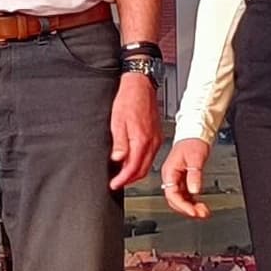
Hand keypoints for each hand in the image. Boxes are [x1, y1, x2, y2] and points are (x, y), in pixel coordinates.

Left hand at [108, 70, 161, 189]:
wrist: (140, 86)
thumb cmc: (128, 99)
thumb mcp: (117, 121)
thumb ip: (119, 143)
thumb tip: (117, 159)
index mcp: (141, 140)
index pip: (133, 167)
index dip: (123, 179)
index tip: (114, 184)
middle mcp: (152, 142)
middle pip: (142, 170)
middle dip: (129, 179)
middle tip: (117, 183)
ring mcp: (156, 139)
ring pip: (147, 164)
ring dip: (135, 172)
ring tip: (122, 175)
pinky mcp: (156, 136)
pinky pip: (150, 155)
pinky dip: (141, 162)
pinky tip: (132, 161)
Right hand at [161, 137, 213, 220]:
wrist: (194, 133)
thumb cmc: (193, 142)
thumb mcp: (195, 158)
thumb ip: (194, 175)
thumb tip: (194, 190)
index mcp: (169, 172)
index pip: (172, 194)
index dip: (183, 206)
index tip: (194, 212)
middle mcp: (170, 177)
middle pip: (174, 200)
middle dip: (187, 209)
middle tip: (201, 214)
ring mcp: (176, 179)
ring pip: (180, 199)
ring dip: (191, 207)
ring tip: (203, 212)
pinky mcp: (183, 179)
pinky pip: (185, 195)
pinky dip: (192, 202)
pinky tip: (200, 205)